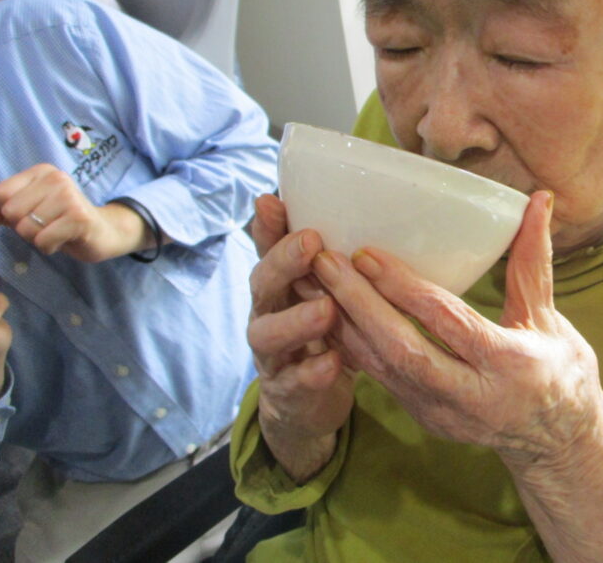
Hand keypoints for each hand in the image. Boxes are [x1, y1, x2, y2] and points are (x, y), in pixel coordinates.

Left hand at [0, 164, 152, 262]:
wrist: (104, 232)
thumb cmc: (62, 220)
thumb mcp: (31, 211)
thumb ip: (2, 211)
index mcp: (42, 172)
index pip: (2, 193)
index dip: (10, 211)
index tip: (33, 213)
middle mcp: (57, 178)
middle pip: (11, 211)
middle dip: (24, 227)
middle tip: (47, 225)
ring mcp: (69, 196)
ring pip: (26, 228)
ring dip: (37, 238)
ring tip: (56, 232)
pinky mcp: (79, 217)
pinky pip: (43, 240)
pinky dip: (49, 247)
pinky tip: (64, 239)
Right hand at [247, 194, 354, 482]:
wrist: (307, 400)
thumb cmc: (321, 331)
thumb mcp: (321, 289)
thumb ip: (326, 256)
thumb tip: (339, 207)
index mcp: (279, 285)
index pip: (267, 248)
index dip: (268, 226)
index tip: (273, 201)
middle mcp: (268, 314)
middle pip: (263, 284)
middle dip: (284, 262)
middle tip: (311, 243)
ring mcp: (273, 354)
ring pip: (269, 334)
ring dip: (296, 320)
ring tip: (327, 309)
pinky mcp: (286, 391)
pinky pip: (293, 382)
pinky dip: (312, 373)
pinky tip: (332, 361)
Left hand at [314, 190, 602, 561]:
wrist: (556, 441)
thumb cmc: (559, 372)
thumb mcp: (549, 316)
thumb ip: (534, 258)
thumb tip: (539, 199)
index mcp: (509, 365)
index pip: (448, 323)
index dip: (405, 289)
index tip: (367, 254)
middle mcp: (470, 394)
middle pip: (402, 350)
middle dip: (358, 305)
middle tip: (324, 261)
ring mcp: (441, 411)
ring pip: (381, 368)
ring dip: (344, 323)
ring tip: (315, 279)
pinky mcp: (422, 415)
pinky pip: (379, 378)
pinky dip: (351, 344)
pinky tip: (327, 311)